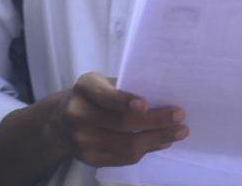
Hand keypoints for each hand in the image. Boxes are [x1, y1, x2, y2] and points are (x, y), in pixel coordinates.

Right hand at [48, 72, 187, 167]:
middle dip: (155, 121)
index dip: (124, 101)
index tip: (145, 104)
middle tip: (179, 117)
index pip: (104, 96)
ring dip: (157, 139)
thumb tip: (164, 98)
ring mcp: (81, 140)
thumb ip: (126, 87)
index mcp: (84, 88)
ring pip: (126, 145)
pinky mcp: (89, 159)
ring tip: (178, 132)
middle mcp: (78, 114)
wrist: (61, 121)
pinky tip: (162, 141)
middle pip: (121, 123)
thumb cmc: (94, 97)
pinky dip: (147, 149)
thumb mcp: (103, 82)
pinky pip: (124, 158)